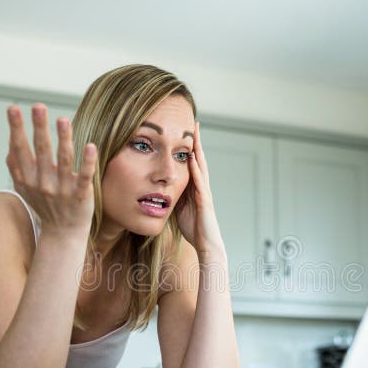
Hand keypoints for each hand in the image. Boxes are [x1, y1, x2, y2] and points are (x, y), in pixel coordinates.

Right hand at [5, 103, 95, 236]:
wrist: (62, 234)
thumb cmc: (45, 206)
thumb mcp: (25, 189)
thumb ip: (17, 168)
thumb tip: (10, 145)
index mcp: (28, 178)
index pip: (20, 149)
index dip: (16, 129)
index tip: (13, 108)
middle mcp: (43, 183)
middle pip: (41, 151)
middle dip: (39, 128)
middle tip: (38, 106)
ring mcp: (62, 190)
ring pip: (63, 161)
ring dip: (63, 139)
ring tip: (63, 119)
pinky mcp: (81, 196)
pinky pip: (84, 177)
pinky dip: (87, 162)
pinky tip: (91, 145)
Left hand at [175, 122, 225, 258]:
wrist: (206, 245)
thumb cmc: (193, 228)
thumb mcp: (179, 208)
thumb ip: (174, 195)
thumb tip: (161, 186)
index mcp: (195, 187)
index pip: (192, 162)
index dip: (189, 147)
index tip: (184, 131)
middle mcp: (202, 186)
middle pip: (199, 159)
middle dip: (196, 142)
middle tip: (194, 123)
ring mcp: (205, 192)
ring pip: (201, 166)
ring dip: (198, 150)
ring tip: (194, 134)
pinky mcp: (205, 201)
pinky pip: (200, 182)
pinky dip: (196, 169)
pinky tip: (191, 158)